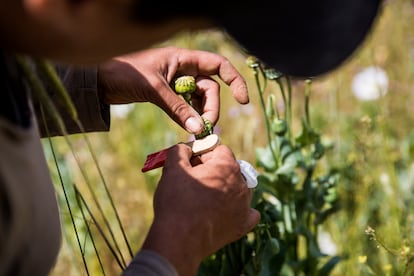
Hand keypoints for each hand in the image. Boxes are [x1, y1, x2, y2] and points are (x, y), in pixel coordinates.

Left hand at [98, 46, 248, 133]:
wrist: (101, 81)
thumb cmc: (125, 74)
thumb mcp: (154, 90)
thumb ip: (178, 109)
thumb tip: (199, 130)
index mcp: (184, 58)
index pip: (218, 65)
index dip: (235, 80)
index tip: (243, 100)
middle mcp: (184, 69)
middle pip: (211, 88)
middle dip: (211, 108)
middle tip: (205, 128)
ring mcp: (178, 82)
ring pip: (200, 99)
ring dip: (201, 115)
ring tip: (197, 130)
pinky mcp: (170, 94)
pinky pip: (187, 106)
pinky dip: (190, 116)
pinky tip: (189, 127)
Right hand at [141, 143, 259, 275]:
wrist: (179, 240)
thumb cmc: (176, 201)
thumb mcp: (173, 168)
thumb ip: (180, 150)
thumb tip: (186, 148)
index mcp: (228, 166)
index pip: (220, 150)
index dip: (204, 155)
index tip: (192, 165)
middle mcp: (242, 184)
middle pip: (230, 169)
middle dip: (214, 171)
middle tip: (195, 181)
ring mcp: (245, 206)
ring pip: (239, 188)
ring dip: (226, 188)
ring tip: (205, 198)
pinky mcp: (243, 225)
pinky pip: (248, 212)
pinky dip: (238, 209)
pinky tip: (225, 211)